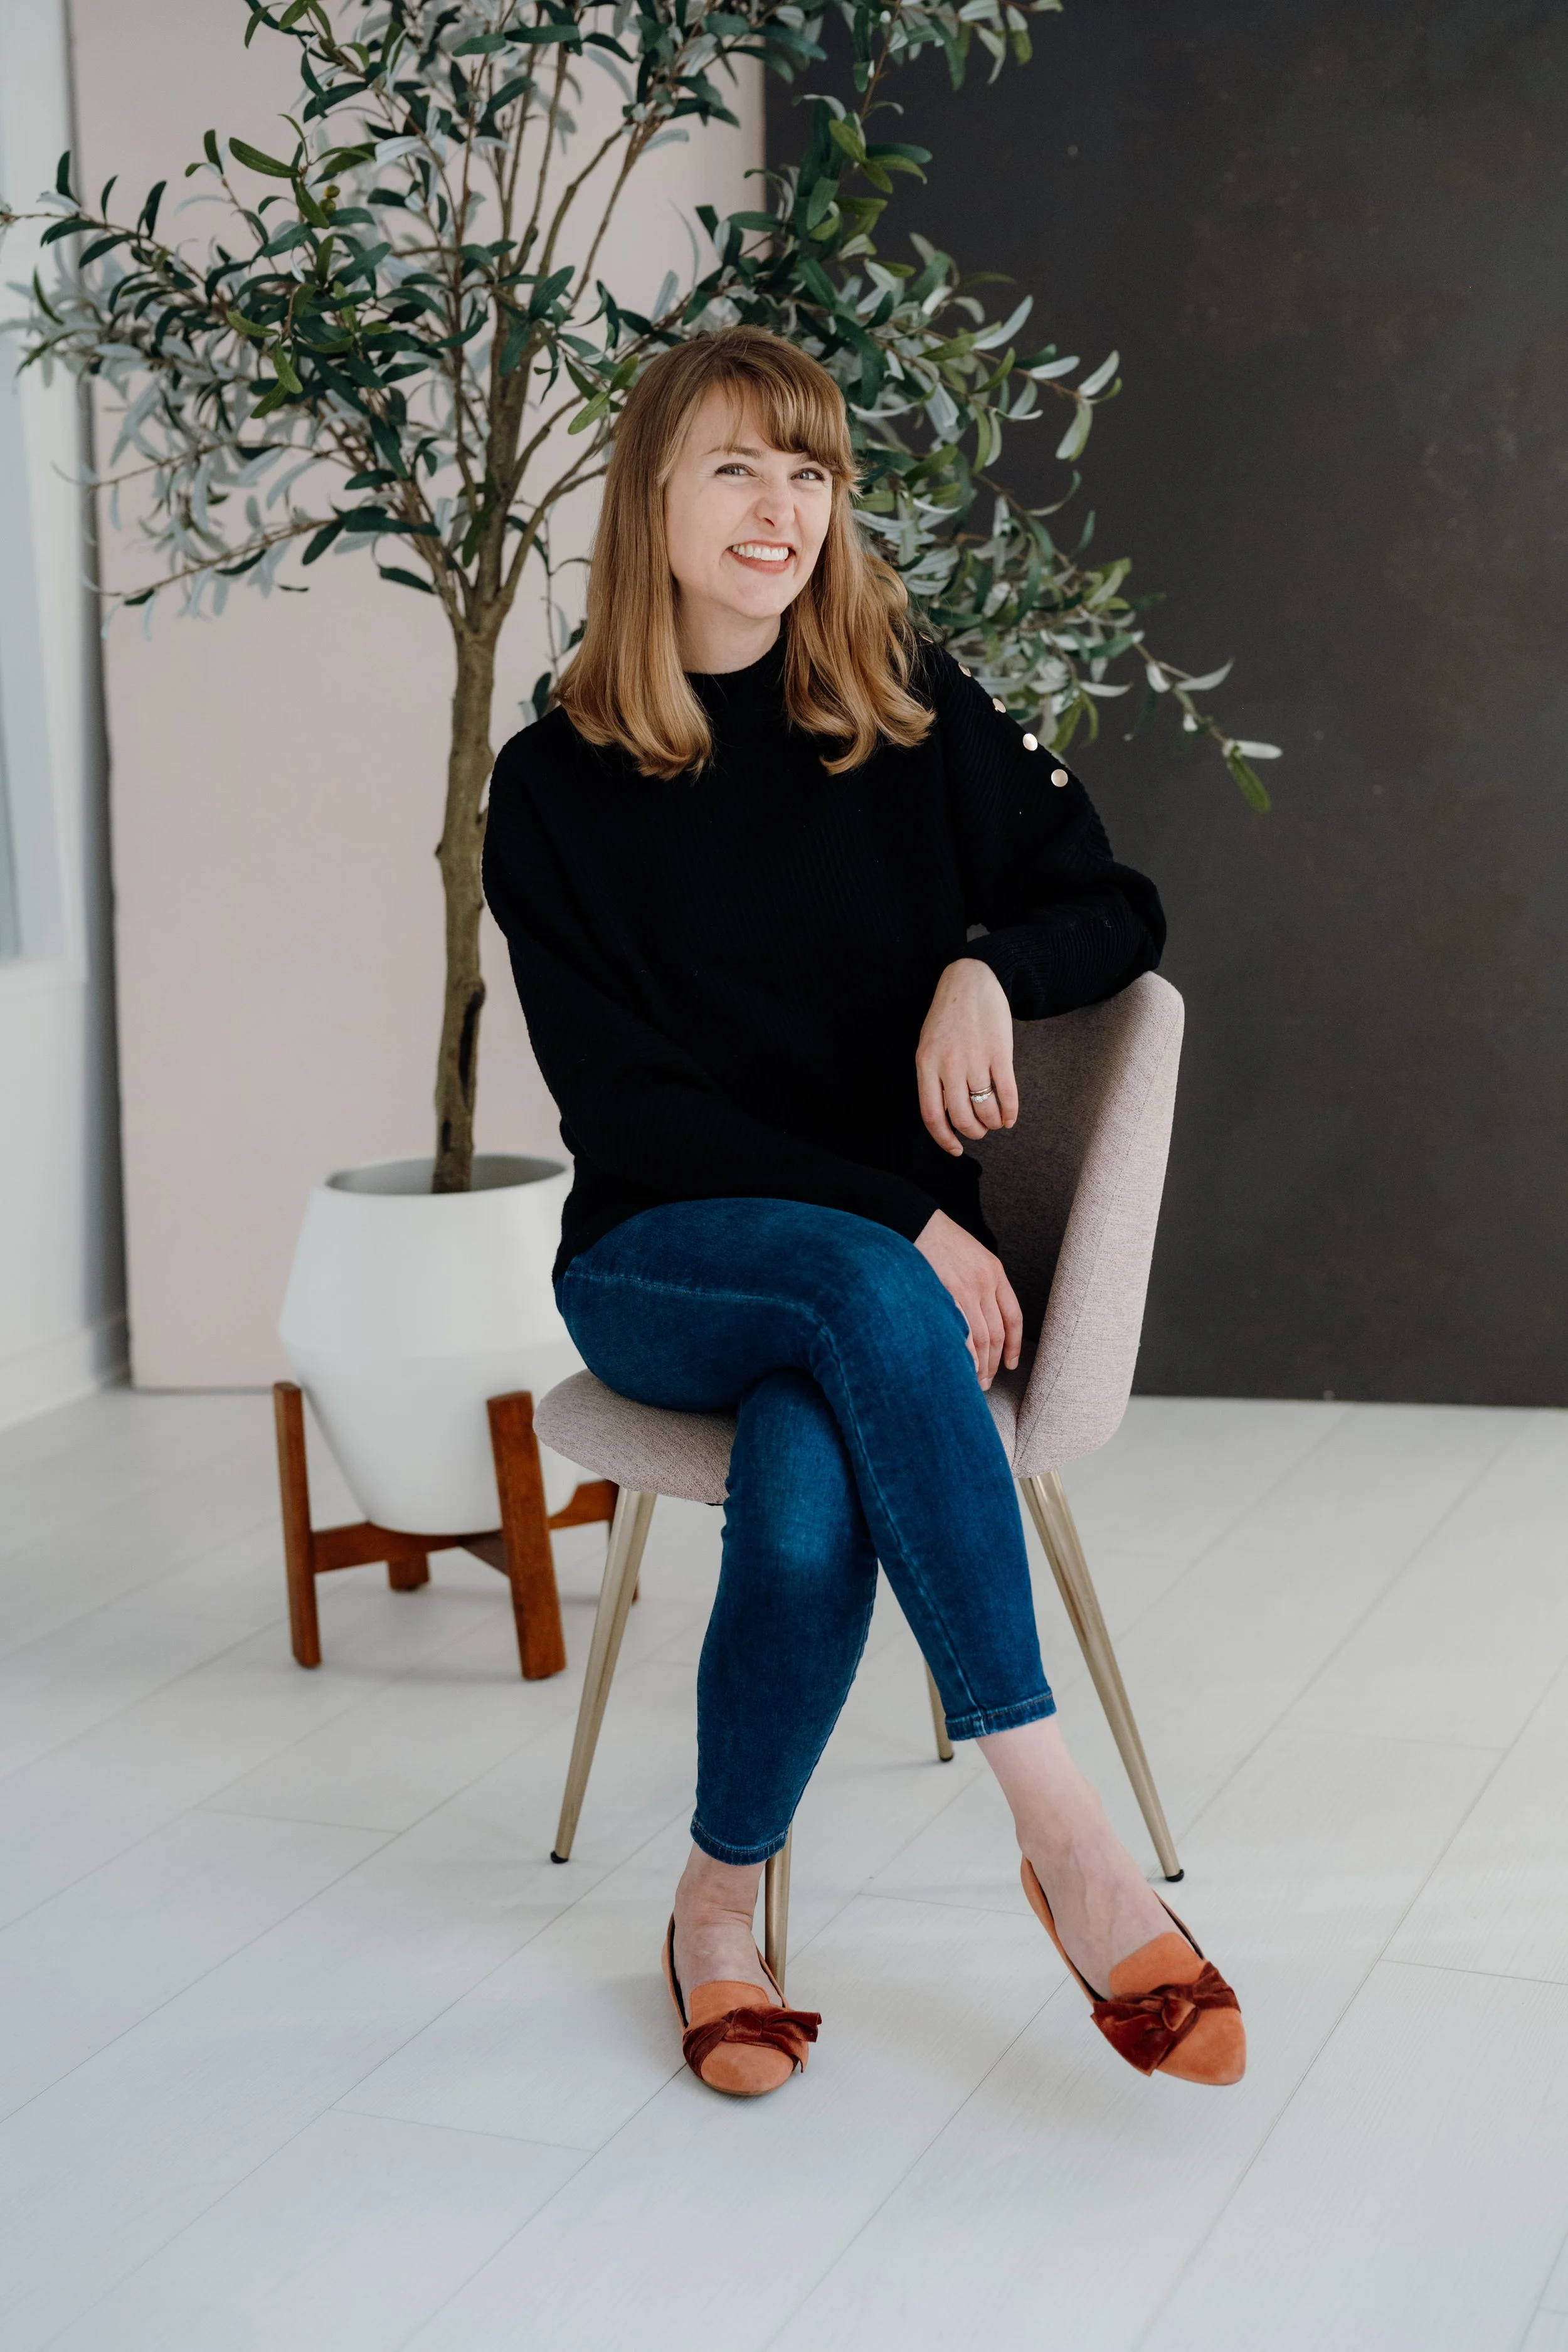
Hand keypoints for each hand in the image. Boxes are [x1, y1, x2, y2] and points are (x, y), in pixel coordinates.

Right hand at [913, 1210, 1022, 1389]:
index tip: (1010, 1364)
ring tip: (974, 1382)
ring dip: (980, 1364)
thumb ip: (978, 1282)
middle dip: (993, 1363)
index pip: (1013, 1316)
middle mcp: (985, 1282)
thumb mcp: (969, 1255)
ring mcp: (967, 1289)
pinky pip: (961, 1333)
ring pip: (982, 1338)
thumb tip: (979, 1317)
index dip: (1014, 1345)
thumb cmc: (937, 1240)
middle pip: (997, 1333)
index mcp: (994, 1271)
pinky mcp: (947, 1294)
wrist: (914, 1222)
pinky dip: (964, 1355)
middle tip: (986, 1382)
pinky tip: (960, 1367)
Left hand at [916, 958, 1017, 1156]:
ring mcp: (975, 1058)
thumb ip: (934, 1079)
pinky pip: (1007, 1093)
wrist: (971, 981)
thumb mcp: (928, 1047)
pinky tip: (1010, 1118)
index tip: (955, 1149)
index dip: (944, 1139)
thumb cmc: (947, 1017)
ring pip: (985, 1109)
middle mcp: (949, 1064)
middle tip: (979, 1130)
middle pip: (961, 1117)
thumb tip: (947, 1115)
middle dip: (973, 1132)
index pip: (932, 1115)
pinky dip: (1010, 1112)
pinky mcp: (1000, 1052)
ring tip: (995, 1122)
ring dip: (992, 1123)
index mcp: (926, 1065)